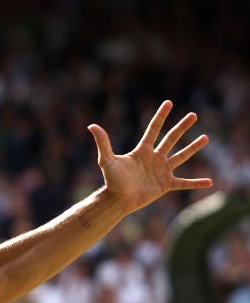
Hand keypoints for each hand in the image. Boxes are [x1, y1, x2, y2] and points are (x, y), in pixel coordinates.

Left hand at [88, 100, 211, 213]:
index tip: (168, 102)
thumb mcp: (107, 160)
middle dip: (182, 127)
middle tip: (193, 115)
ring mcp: (161, 171)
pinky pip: (184, 183)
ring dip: (193, 148)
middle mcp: (154, 158)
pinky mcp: (165, 184)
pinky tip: (210, 182)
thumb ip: (103, 142)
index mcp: (142, 150)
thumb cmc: (112, 180)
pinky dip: (196, 183)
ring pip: (181, 156)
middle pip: (171, 139)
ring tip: (206, 138)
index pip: (154, 129)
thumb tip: (92, 125)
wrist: (118, 200)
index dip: (160, 116)